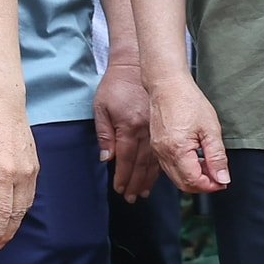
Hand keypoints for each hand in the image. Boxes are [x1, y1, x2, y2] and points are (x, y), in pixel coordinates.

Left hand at [0, 97, 36, 250]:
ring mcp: (32, 170)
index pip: (3, 211)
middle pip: (18, 213)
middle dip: (6, 232)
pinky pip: (30, 194)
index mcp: (4, 171)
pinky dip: (21, 208)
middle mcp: (22, 173)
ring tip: (2, 234)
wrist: (4, 104)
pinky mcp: (35, 166)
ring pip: (27, 206)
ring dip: (15, 223)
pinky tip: (11, 213)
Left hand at [94, 60, 156, 199]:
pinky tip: (157, 175)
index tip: (121, 190)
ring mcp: (155, 128)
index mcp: (128, 127)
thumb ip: (104, 134)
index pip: (125, 159)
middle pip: (141, 164)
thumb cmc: (115, 85)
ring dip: (149, 178)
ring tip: (144, 192)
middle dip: (136, 183)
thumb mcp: (101, 107)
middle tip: (132, 198)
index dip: (123, 177)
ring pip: (154, 160)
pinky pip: (162, 150)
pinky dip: (159, 164)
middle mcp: (144, 131)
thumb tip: (107, 158)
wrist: (135, 66)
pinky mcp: (161, 125)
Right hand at [146, 73, 229, 193]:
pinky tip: (196, 158)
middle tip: (219, 176)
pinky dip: (184, 169)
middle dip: (203, 185)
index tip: (223, 181)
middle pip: (182, 184)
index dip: (211, 186)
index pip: (194, 181)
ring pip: (175, 177)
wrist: (167, 85)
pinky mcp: (156, 146)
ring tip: (209, 165)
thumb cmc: (187, 101)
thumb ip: (217, 157)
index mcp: (177, 150)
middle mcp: (163, 153)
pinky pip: (169, 167)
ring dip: (193, 177)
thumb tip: (222, 178)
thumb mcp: (211, 129)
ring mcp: (157, 150)